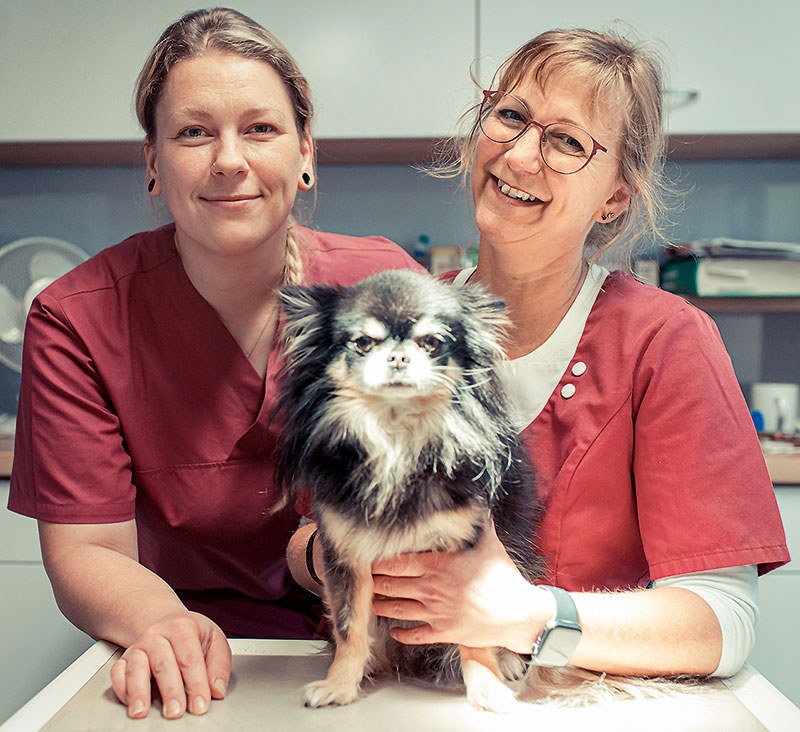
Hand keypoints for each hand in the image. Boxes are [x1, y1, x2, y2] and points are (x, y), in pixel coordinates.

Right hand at [110, 611, 230, 718]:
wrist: (164, 621)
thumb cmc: (191, 634)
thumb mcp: (213, 639)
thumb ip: (219, 664)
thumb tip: (217, 690)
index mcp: (183, 627)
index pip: (190, 659)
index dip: (196, 684)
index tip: (200, 705)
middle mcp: (157, 635)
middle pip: (163, 664)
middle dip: (170, 691)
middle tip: (176, 712)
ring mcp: (139, 646)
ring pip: (135, 668)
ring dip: (139, 692)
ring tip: (142, 712)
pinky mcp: (124, 658)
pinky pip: (117, 673)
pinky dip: (121, 689)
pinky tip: (130, 703)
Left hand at [372, 522, 550, 652]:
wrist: (519, 615)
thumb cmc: (504, 577)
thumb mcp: (489, 544)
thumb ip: (477, 523)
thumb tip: (474, 500)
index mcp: (439, 565)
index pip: (398, 563)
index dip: (380, 562)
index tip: (370, 559)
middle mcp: (432, 589)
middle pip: (392, 585)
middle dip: (376, 582)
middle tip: (365, 578)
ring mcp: (436, 613)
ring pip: (398, 609)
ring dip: (381, 606)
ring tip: (372, 602)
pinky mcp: (444, 633)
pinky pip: (415, 635)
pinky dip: (401, 634)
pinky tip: (394, 632)